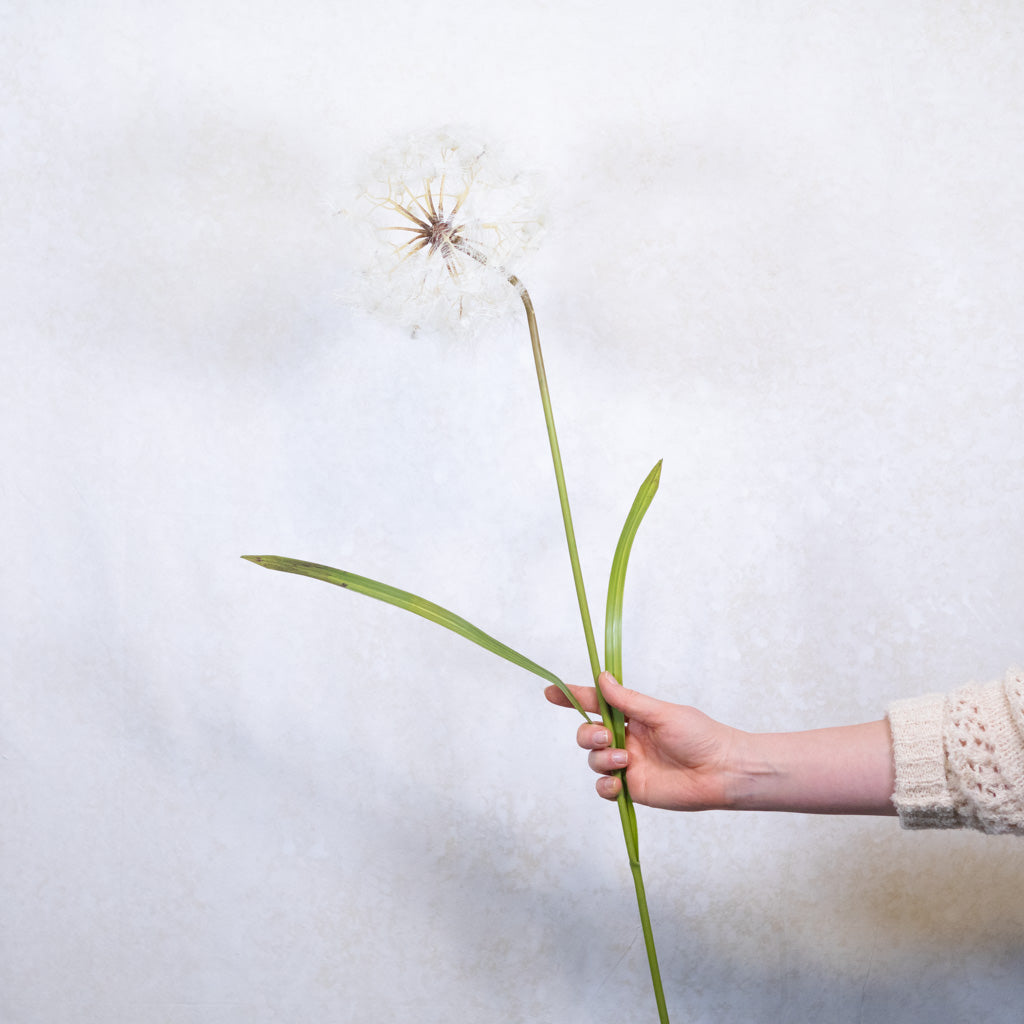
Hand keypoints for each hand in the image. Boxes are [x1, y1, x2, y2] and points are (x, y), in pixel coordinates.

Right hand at [545, 671, 742, 810]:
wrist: (722, 771)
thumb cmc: (700, 736)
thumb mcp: (661, 712)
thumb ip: (627, 700)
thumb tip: (602, 678)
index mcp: (633, 716)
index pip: (597, 704)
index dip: (572, 697)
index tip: (550, 691)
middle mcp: (626, 739)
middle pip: (588, 734)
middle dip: (587, 734)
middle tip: (605, 737)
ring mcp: (628, 765)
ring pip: (593, 760)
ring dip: (601, 758)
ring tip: (623, 760)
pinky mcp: (633, 789)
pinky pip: (604, 788)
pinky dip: (605, 785)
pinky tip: (618, 782)